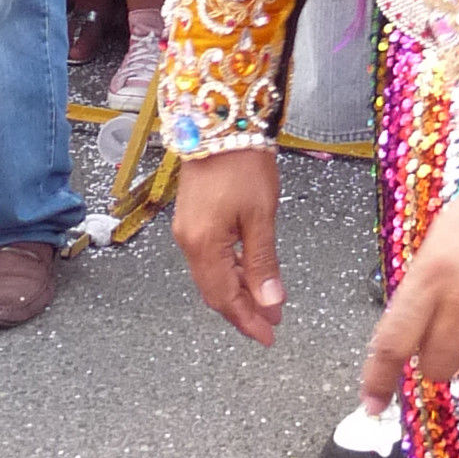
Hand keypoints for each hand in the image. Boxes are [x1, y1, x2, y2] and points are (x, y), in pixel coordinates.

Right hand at [173, 147, 285, 345]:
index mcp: (203, 245)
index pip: (224, 297)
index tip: (269, 336)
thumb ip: (263, 261)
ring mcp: (188, 231)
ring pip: (212, 275)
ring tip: (267, 302)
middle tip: (271, 324)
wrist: (219, 120)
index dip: (247, 320)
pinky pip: (210, 257)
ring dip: (239, 291)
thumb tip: (271, 302)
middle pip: (215, 290)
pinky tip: (249, 272)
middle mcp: (188, 242)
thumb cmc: (243, 163)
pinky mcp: (193, 218)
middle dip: (243, 310)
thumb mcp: (261, 215)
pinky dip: (231, 270)